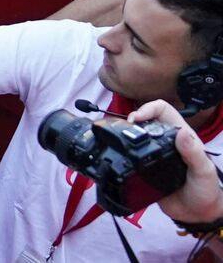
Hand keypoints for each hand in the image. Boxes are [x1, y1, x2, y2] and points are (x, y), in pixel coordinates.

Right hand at [127, 101, 222, 225]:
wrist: (197, 214)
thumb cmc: (205, 189)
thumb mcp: (203, 171)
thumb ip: (193, 153)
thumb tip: (182, 132)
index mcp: (181, 136)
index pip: (162, 110)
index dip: (147, 108)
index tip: (136, 118)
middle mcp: (165, 141)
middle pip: (144, 119)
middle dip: (131, 119)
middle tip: (122, 130)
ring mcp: (153, 154)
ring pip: (134, 135)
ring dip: (124, 133)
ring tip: (117, 139)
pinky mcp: (143, 168)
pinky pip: (130, 155)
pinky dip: (122, 151)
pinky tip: (118, 155)